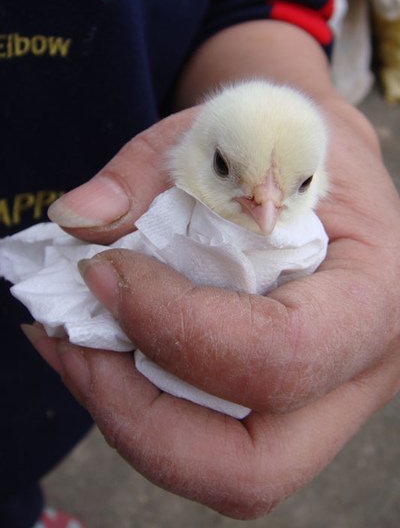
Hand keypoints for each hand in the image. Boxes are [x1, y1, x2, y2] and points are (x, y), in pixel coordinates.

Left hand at [25, 98, 399, 517]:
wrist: (317, 161)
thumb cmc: (288, 141)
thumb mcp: (228, 127)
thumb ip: (149, 169)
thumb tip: (76, 221)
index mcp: (373, 294)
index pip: (278, 354)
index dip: (173, 326)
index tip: (105, 271)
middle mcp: (360, 370)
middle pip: (252, 465)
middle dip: (140, 416)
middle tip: (73, 345)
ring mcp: (323, 399)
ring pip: (222, 469)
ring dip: (128, 419)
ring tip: (72, 346)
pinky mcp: (282, 403)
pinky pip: (209, 441)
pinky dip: (140, 409)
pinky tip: (100, 351)